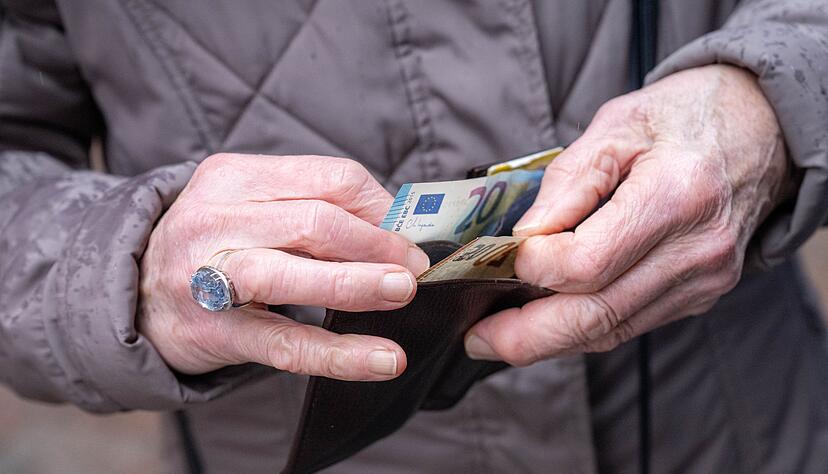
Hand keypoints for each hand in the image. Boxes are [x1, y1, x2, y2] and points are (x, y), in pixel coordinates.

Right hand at [138, 154, 429, 379]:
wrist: (131, 292)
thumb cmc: (213, 244)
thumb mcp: (248, 205)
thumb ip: (311, 206)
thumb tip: (394, 227)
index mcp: (233, 177)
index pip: (328, 179)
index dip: (380, 207)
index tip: (406, 233)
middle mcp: (214, 219)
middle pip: (315, 222)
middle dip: (377, 244)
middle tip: (415, 268)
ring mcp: (208, 276)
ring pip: (291, 273)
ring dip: (358, 283)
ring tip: (402, 292)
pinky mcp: (213, 331)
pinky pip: (284, 343)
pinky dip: (339, 353)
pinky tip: (381, 359)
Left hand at [465, 65, 791, 364]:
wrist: (758, 130)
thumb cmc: (680, 118)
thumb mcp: (616, 125)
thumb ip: (567, 182)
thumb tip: (524, 238)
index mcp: (676, 196)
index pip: (587, 264)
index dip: (534, 268)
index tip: (503, 256)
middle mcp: (696, 251)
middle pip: (596, 316)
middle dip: (526, 336)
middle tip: (476, 337)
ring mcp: (703, 280)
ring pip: (611, 331)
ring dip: (548, 341)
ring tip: (497, 336)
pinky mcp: (699, 295)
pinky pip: (629, 324)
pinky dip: (582, 328)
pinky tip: (546, 322)